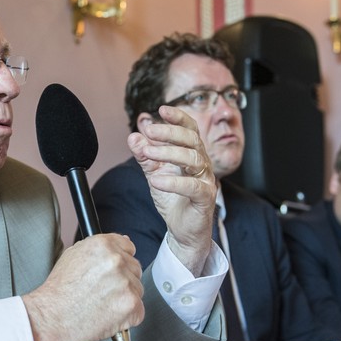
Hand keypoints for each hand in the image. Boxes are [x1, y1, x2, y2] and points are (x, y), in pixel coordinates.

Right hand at [22, 234, 143, 340]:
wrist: (52, 317)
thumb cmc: (58, 290)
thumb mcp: (73, 255)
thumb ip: (100, 248)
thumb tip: (121, 243)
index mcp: (104, 246)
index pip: (128, 247)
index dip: (122, 260)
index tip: (114, 271)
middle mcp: (117, 261)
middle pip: (135, 269)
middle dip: (123, 280)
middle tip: (103, 292)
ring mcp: (126, 284)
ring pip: (137, 290)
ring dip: (124, 298)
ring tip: (102, 304)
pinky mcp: (132, 306)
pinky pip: (138, 310)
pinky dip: (127, 316)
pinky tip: (108, 315)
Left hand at [128, 105, 216, 275]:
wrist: (183, 230)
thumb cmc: (174, 199)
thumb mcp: (155, 173)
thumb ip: (145, 155)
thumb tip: (133, 136)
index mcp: (192, 154)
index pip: (190, 129)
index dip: (178, 117)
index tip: (161, 110)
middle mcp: (202, 164)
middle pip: (192, 140)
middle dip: (169, 133)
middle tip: (149, 131)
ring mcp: (206, 180)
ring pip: (193, 159)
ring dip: (168, 153)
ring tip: (147, 153)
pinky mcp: (205, 198)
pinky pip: (192, 187)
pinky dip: (173, 182)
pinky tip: (156, 181)